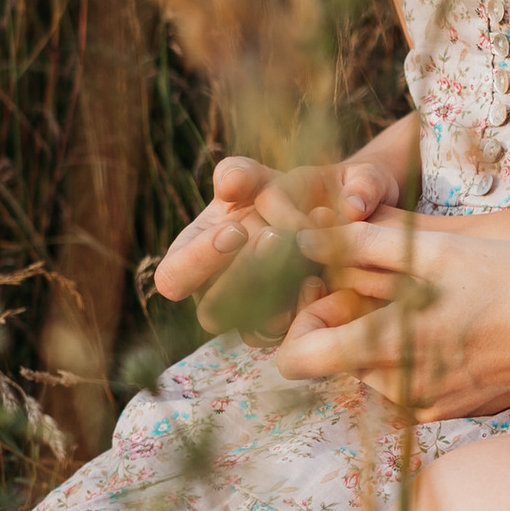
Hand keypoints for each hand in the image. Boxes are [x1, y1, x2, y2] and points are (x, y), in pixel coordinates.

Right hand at [153, 140, 408, 327]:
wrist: (337, 211)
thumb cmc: (280, 190)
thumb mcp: (261, 174)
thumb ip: (240, 173)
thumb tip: (227, 186)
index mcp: (193, 260)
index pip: (172, 279)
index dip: (197, 262)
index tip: (236, 230)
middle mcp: (217, 297)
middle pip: (211, 312)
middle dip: (243, 276)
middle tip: (276, 237)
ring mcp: (253, 319)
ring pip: (252, 330)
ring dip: (277, 297)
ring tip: (306, 256)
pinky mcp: (289, 330)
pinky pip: (290, 336)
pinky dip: (305, 309)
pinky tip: (323, 278)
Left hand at [275, 216, 509, 417]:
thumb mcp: (438, 251)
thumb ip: (361, 247)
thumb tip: (303, 241)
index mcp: (386, 351)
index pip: (297, 360)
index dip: (301, 323)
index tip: (330, 292)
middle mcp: (399, 391)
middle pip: (339, 360)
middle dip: (351, 320)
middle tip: (391, 278)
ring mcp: (428, 407)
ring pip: (376, 369)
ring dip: (387, 334)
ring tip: (433, 295)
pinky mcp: (453, 410)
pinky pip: (411, 381)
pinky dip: (418, 352)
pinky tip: (457, 320)